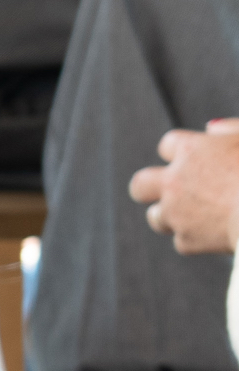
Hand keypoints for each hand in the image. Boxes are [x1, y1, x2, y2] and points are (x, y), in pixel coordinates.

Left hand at [129, 119, 238, 253]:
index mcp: (192, 150)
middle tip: (172, 193)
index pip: (168, 145)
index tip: (193, 160)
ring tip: (199, 218)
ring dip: (171, 217)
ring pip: (155, 217)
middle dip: (150, 188)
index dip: (180, 153)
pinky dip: (197, 240)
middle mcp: (175, 180)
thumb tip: (211, 129)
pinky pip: (183, 241)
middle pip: (140, 184)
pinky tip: (218, 236)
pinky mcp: (186, 240)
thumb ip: (231, 130)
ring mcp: (176, 212)